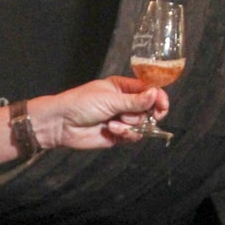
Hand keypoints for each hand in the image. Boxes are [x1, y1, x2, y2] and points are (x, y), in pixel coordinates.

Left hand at [34, 76, 170, 150]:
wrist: (62, 124)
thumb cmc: (81, 104)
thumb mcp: (110, 99)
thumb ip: (135, 101)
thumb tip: (156, 94)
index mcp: (122, 87)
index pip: (148, 90)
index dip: (158, 98)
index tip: (162, 106)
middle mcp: (124, 102)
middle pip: (149, 109)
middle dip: (144, 114)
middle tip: (140, 116)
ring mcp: (122, 119)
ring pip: (142, 124)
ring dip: (131, 125)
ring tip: (114, 123)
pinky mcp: (118, 134)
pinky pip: (133, 136)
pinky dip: (126, 134)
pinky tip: (112, 130)